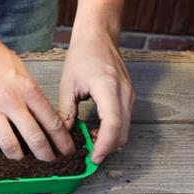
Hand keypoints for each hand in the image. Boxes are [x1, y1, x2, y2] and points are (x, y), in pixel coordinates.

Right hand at [0, 25, 74, 161]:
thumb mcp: (18, 67)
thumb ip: (28, 90)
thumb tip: (38, 109)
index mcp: (27, 89)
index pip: (52, 121)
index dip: (62, 140)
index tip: (67, 150)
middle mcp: (11, 102)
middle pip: (34, 137)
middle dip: (46, 154)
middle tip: (50, 161)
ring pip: (9, 145)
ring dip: (18, 156)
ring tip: (20, 158)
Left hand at [59, 29, 134, 163]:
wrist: (99, 36)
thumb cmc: (82, 55)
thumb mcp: (68, 84)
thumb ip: (66, 111)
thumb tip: (63, 135)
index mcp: (108, 88)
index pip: (112, 124)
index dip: (104, 145)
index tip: (93, 157)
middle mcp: (124, 93)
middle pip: (122, 132)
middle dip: (107, 148)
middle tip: (89, 156)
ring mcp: (130, 95)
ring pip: (126, 129)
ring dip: (111, 141)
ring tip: (91, 144)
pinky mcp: (129, 96)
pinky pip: (125, 121)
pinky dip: (113, 131)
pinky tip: (97, 132)